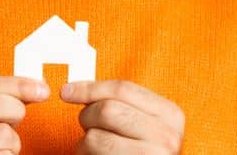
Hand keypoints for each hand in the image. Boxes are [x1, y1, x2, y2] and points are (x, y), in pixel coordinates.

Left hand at [61, 80, 184, 153]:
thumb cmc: (143, 152)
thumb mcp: (143, 125)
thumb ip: (120, 104)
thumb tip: (76, 88)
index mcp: (170, 115)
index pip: (123, 89)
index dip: (90, 88)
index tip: (67, 91)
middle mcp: (165, 136)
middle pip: (106, 110)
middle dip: (87, 117)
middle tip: (88, 128)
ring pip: (94, 136)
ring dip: (84, 143)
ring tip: (96, 151)